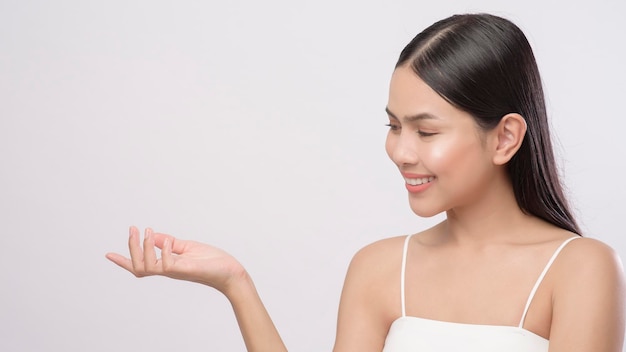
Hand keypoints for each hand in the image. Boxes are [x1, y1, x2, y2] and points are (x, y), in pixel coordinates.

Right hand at [106, 226, 247, 294]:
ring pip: (148, 267)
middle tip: (133, 229)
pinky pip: (167, 264)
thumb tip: (155, 236)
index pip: (141, 265)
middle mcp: (168, 270)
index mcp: (167, 265)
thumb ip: (170, 243)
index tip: (107, 254)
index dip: (124, 261)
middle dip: (131, 248)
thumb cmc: (212, 261)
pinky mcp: (186, 270)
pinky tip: (168, 241)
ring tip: (148, 231)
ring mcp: (176, 271)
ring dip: (144, 247)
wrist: (230, 272)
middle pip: (138, 267)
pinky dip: (164, 251)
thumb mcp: (188, 248)